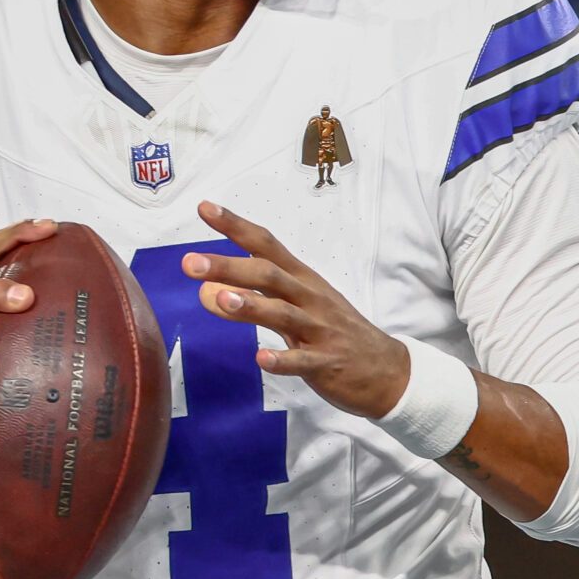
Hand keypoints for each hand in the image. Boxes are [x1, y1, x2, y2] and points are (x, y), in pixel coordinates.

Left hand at [184, 201, 410, 418]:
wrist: (387, 370)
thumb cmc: (333, 333)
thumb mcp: (292, 312)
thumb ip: (251, 300)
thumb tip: (205, 291)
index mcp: (301, 279)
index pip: (266, 245)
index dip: (236, 226)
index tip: (205, 208)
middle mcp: (310, 298)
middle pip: (268, 275)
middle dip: (229, 267)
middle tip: (190, 262)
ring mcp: (320, 330)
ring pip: (284, 313)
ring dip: (252, 306)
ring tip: (221, 300)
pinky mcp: (327, 363)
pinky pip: (303, 361)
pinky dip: (283, 359)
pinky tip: (262, 360)